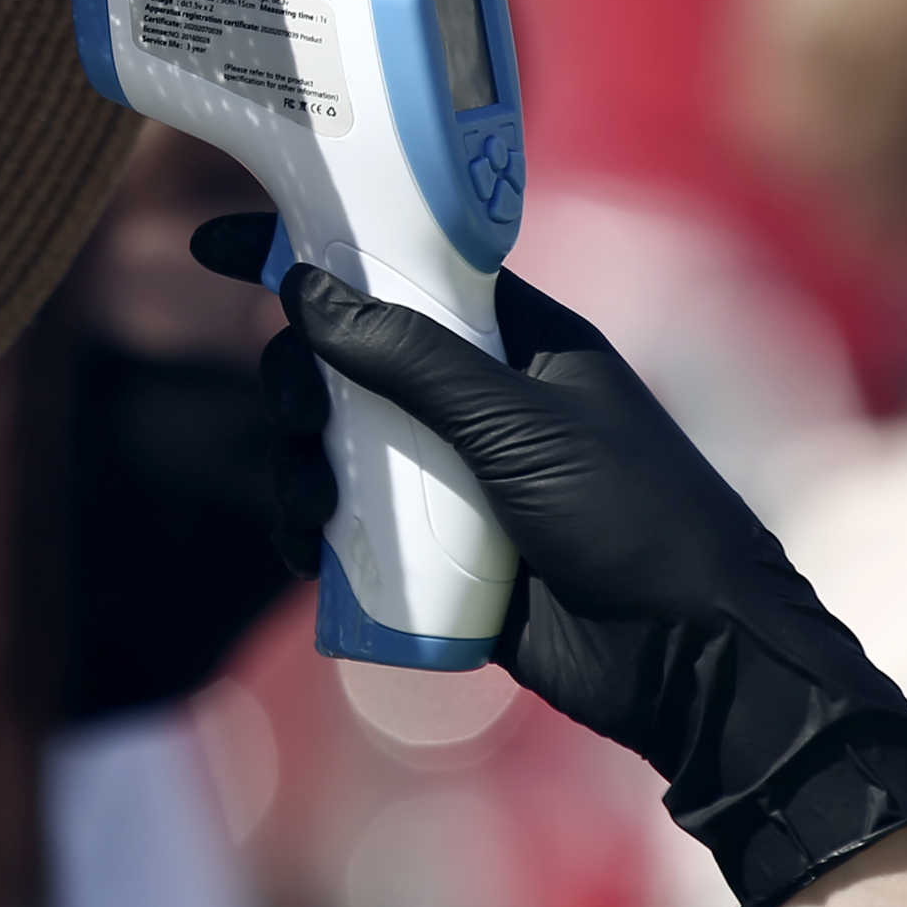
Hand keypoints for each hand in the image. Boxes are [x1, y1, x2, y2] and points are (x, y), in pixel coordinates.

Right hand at [191, 213, 906, 906]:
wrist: (691, 660)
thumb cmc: (631, 517)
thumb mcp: (521, 423)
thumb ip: (413, 358)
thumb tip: (304, 290)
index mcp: (515, 339)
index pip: (398, 268)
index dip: (310, 251)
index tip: (216, 246)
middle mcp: (476, 399)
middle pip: (346, 360)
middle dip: (297, 378)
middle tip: (298, 411)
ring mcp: (454, 478)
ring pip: (335, 446)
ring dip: (298, 464)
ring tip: (310, 503)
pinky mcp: (437, 554)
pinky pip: (348, 528)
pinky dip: (311, 532)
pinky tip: (309, 551)